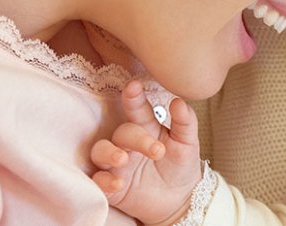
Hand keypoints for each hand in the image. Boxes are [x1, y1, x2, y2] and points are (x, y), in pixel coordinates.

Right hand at [90, 80, 203, 225]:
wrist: (179, 198)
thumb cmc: (181, 164)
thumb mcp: (188, 143)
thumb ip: (185, 122)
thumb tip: (179, 101)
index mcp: (146, 128)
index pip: (137, 110)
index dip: (133, 98)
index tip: (134, 87)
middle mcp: (127, 143)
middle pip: (122, 132)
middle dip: (136, 138)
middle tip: (157, 150)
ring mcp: (115, 163)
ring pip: (100, 151)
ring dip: (109, 154)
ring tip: (123, 159)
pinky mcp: (109, 184)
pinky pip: (97, 180)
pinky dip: (104, 181)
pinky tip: (117, 184)